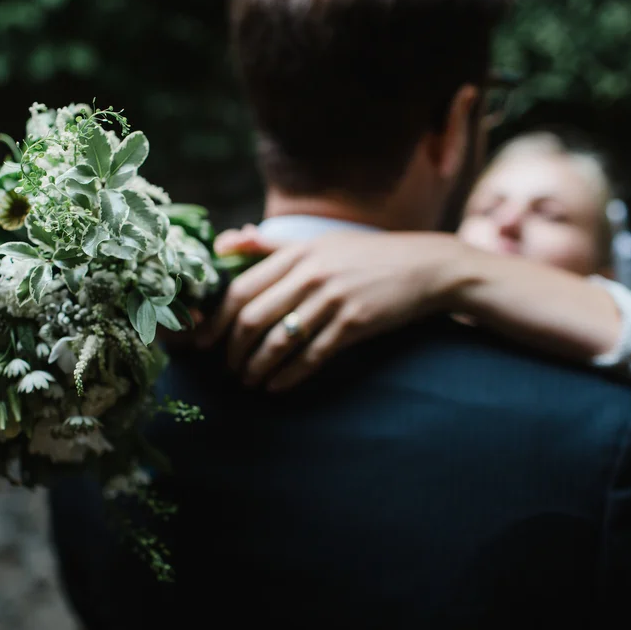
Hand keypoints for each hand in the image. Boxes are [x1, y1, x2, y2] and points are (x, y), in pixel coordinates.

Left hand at [197, 227, 464, 390]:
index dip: (216, 321)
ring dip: (256, 367)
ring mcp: (332, 298)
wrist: (426, 267)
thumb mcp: (319, 242)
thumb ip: (270, 246)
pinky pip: (311, 356)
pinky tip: (276, 387)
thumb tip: (224, 242)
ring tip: (248, 381)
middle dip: (232, 350)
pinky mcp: (354, 323)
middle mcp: (310, 273)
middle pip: (251, 317)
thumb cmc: (366, 257)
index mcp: (296, 253)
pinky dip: (288, 376)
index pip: (241, 289)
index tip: (204, 342)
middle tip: (227, 368)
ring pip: (277, 340)